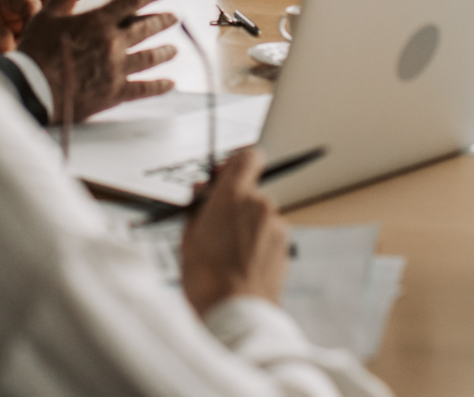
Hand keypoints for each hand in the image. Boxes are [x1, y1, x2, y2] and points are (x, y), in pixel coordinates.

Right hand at [18, 0, 178, 121]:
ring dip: (164, 52)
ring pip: (149, 57)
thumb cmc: (34, 53)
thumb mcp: (46, 16)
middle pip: (146, 28)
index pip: (133, 0)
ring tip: (173, 49)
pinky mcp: (114, 93)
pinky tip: (169, 83)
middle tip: (174, 18)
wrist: (30, 89)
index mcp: (97, 21)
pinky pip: (144, 88)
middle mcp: (112, 43)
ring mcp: (115, 69)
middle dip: (163, 21)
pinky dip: (159, 85)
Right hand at [180, 149, 289, 315]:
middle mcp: (259, 204)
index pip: (248, 156)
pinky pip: (269, 236)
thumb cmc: (206, 279)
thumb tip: (202, 192)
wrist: (235, 316)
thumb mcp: (188, 237)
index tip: (226, 174)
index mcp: (233, 195)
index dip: (237, 163)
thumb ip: (198, 206)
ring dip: (247, 227)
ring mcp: (276, 225)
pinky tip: (242, 265)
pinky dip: (258, 244)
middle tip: (217, 224)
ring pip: (260, 216)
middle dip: (236, 203)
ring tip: (228, 255)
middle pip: (251, 191)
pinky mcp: (286, 247)